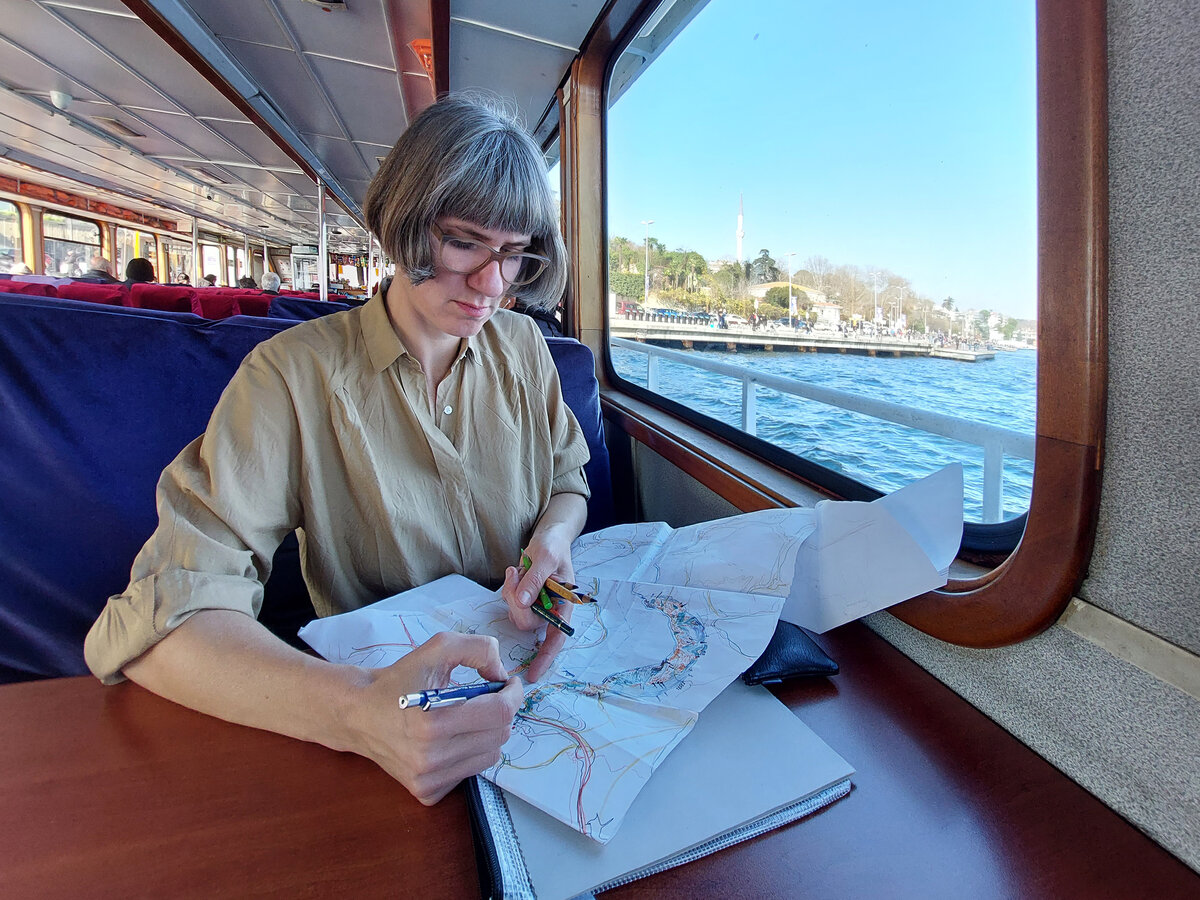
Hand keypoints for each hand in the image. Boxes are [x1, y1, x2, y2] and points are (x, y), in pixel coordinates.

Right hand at [343, 631, 522, 805]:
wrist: (358, 714)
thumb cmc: (398, 681)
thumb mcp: (435, 649)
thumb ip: (477, 649)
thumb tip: (502, 674)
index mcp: (432, 722)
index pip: (499, 713)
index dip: (513, 695)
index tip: (509, 684)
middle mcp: (430, 757)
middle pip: (500, 735)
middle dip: (501, 711)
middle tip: (488, 697)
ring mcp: (428, 779)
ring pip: (490, 756)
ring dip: (488, 733)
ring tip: (468, 718)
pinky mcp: (427, 793)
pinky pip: (471, 772)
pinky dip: (470, 753)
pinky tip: (451, 739)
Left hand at [501, 533, 575, 681]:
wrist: (547, 539)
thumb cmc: (554, 547)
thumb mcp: (547, 557)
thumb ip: (535, 579)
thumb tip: (523, 602)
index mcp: (563, 606)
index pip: (556, 638)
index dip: (545, 657)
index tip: (533, 674)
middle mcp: (549, 610)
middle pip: (527, 623)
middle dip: (517, 602)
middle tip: (517, 575)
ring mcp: (534, 606)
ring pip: (515, 613)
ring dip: (511, 592)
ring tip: (518, 570)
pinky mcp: (521, 600)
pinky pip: (508, 602)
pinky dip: (508, 588)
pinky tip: (515, 572)